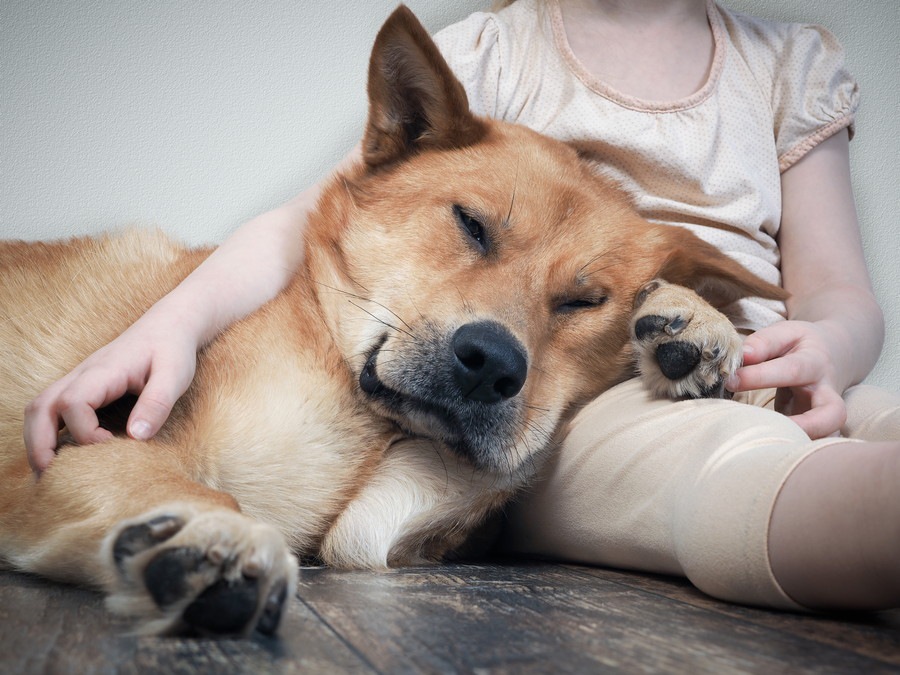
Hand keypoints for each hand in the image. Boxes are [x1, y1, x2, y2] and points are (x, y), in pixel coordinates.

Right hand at [24, 316, 197, 473]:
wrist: (169, 326)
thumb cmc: (172, 349)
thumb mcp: (174, 375)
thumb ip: (156, 403)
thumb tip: (135, 437)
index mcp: (103, 372)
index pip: (73, 403)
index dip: (85, 433)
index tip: (110, 448)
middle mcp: (81, 374)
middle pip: (40, 407)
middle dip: (39, 444)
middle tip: (51, 479)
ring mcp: (78, 379)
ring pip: (39, 408)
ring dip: (37, 440)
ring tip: (49, 472)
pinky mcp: (82, 386)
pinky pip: (52, 408)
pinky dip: (47, 432)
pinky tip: (63, 454)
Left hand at [725, 320, 846, 438]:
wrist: (834, 353)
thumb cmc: (801, 345)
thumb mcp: (785, 333)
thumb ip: (764, 343)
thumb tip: (743, 356)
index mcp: (815, 363)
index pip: (791, 371)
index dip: (760, 377)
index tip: (731, 380)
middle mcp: (826, 392)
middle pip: (832, 415)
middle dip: (806, 426)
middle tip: (768, 430)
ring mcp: (825, 415)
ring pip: (828, 437)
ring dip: (802, 444)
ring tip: (768, 447)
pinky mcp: (817, 429)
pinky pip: (810, 443)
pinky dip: (793, 449)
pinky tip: (765, 451)